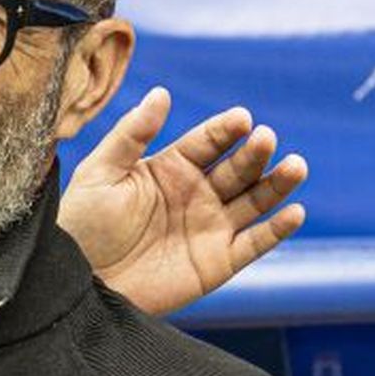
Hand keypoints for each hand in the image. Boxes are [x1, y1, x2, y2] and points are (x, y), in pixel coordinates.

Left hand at [58, 87, 307, 316]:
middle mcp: (197, 194)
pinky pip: (255, 243)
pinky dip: (277, 229)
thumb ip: (131, 134)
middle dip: (254, 153)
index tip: (242, 118)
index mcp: (171, 168)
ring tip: (295, 166)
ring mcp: (210, 227)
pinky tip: (294, 212)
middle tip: (266, 138)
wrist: (79, 282)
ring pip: (255, 200)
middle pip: (237, 168)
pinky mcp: (218, 263)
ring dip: (278, 183)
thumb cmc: (82, 225)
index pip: (208, 142)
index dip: (226, 130)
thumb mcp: (100, 173)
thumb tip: (161, 93)